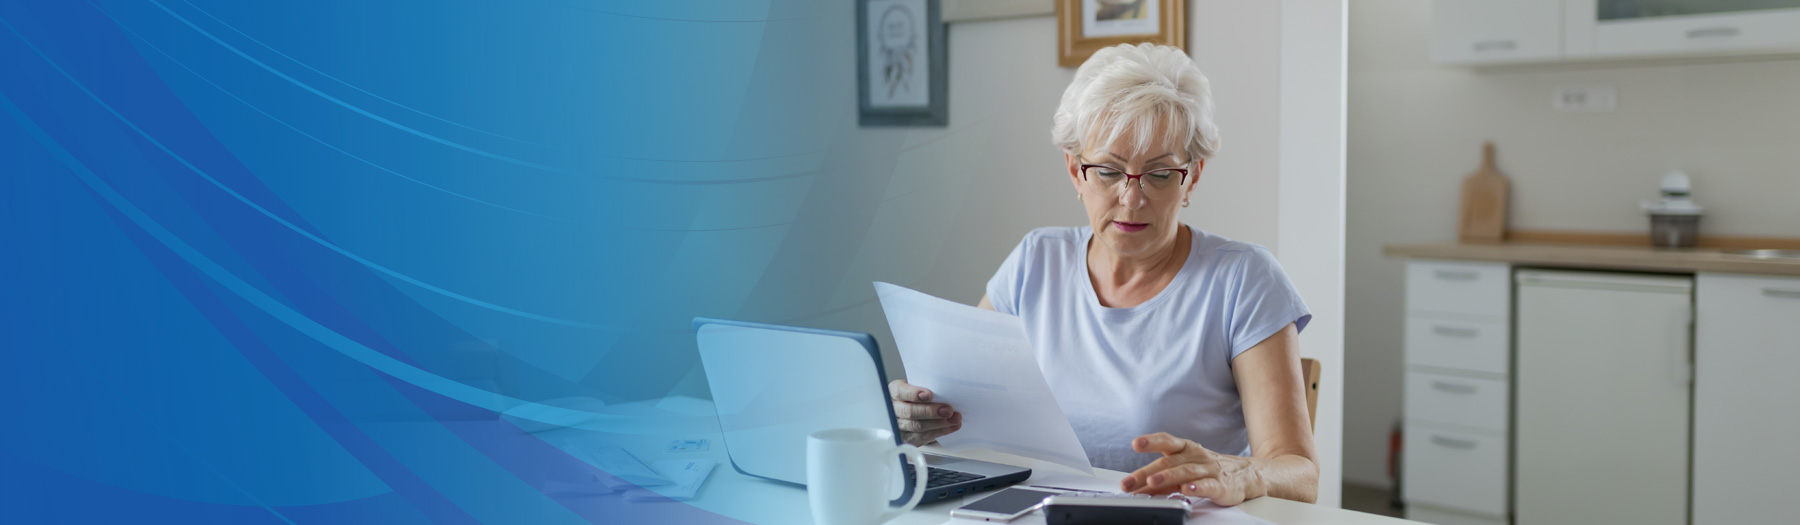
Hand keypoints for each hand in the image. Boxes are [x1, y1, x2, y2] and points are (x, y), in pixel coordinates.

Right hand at [888, 379, 961, 445]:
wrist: (910, 409)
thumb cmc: (915, 396)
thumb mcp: (916, 386)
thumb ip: (925, 386)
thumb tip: (946, 389)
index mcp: (894, 392)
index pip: (900, 392)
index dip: (914, 394)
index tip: (929, 395)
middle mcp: (893, 409)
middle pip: (909, 412)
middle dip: (930, 411)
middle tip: (947, 410)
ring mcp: (898, 426)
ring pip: (917, 426)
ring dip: (939, 423)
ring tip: (954, 418)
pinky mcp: (906, 438)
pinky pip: (923, 437)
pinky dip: (939, 431)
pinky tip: (950, 426)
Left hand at [1119, 432, 1255, 505]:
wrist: (1244, 474)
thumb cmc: (1208, 469)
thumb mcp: (1183, 469)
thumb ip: (1161, 478)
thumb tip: (1136, 487)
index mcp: (1185, 449)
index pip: (1166, 441)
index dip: (1151, 441)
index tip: (1136, 443)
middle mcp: (1195, 456)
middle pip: (1169, 462)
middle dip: (1146, 472)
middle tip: (1129, 481)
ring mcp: (1208, 470)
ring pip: (1185, 472)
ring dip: (1167, 477)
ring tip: (1152, 482)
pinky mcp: (1220, 485)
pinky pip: (1207, 485)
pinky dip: (1196, 488)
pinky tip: (1186, 490)